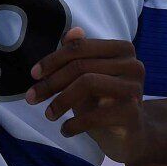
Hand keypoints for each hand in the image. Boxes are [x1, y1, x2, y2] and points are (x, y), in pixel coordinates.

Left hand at [26, 29, 148, 160]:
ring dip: (60, 102)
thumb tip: (71, 31)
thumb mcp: (88, 74)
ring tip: (49, 115)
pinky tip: (65, 130)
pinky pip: (94, 115)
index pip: (79, 47)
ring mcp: (134, 89)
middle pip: (80, 66)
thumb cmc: (104, 100)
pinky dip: (73, 124)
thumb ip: (79, 53)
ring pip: (87, 84)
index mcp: (122, 50)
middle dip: (50, 83)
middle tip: (32, 98)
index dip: (52, 59)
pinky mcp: (132, 114)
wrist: (130, 134)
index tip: (33, 74)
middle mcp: (133, 65)